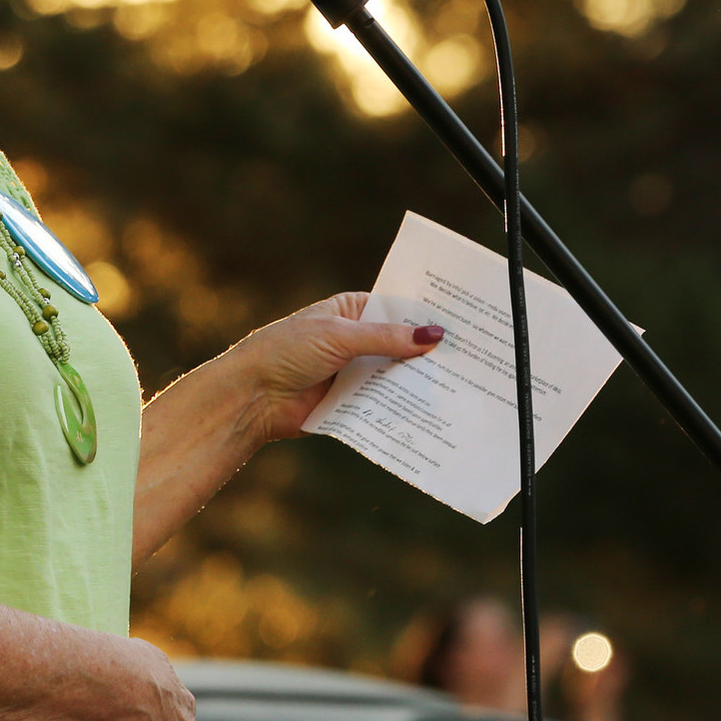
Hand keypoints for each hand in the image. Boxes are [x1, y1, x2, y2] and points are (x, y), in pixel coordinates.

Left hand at [218, 292, 442, 442]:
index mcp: (350, 312)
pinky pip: (383, 404)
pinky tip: (432, 413)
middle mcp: (354, 340)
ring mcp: (353, 372)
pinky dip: (402, 408)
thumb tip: (433, 334)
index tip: (461, 321)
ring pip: (395, 376)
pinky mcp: (350, 403)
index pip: (396, 308)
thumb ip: (386, 337)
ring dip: (418, 382)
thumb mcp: (338, 336)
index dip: (425, 315)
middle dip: (427, 353)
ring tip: (459, 387)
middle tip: (468, 358)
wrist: (252, 396)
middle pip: (401, 345)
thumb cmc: (285, 351)